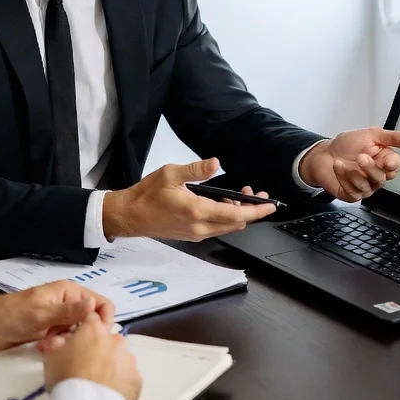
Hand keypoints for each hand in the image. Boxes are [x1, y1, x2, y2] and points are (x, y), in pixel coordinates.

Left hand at [0, 280, 114, 351]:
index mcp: (70, 292)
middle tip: (65, 343)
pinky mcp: (53, 331)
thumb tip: (94, 304)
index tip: (95, 337)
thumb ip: (68, 311)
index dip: (102, 321)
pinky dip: (58, 346)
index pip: (101, 303)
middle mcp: (69, 303)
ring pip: (79, 333)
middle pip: (92, 321)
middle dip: (82, 335)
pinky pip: (66, 340)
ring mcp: (61, 318)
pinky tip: (44, 348)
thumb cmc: (13, 316)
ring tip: (50, 346)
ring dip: (68, 342)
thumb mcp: (41, 315)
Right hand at [43, 313, 141, 399]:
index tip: (78, 344)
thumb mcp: (51, 358)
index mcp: (94, 329)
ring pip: (119, 358)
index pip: (90, 319)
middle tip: (86, 368)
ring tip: (98, 385)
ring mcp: (129, 359)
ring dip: (111, 366)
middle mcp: (115, 340)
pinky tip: (109, 394)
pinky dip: (120, 383)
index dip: (83, 331)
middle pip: (107, 340)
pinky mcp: (137, 379)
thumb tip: (61, 339)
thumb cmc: (66, 379)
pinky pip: (128, 377)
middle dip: (99, 349)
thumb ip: (58, 343)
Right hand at [102, 158, 275, 240]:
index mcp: (197, 211)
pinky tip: (222, 204)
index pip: (236, 215)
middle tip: (254, 194)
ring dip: (238, 214)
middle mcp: (200, 227)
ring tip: (238, 197)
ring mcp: (196, 234)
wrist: (130, 215)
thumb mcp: (171, 174)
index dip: (256, 211)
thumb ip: (196, 169)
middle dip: (250, 211)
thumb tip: (215, 163)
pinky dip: (225, 218)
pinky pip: (216, 228)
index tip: (269, 205)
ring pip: (227, 228)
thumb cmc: (147, 194)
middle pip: (236, 224)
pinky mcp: (192, 235)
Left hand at [298, 128, 399, 201]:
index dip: (393, 164)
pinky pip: (354, 191)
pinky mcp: (352, 195)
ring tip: (343, 162)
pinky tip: (338, 167)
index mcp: (384, 161)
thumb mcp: (371, 135)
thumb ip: (394, 138)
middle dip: (370, 168)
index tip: (386, 159)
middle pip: (383, 178)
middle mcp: (377, 175)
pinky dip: (344, 178)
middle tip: (361, 157)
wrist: (323, 153)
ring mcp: (365, 187)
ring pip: (368, 186)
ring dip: (354, 173)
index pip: (397, 166)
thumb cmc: (347, 144)